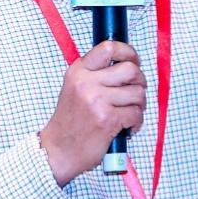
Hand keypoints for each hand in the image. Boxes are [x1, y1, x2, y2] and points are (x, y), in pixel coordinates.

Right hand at [39, 41, 146, 185]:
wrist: (57, 150)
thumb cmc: (71, 121)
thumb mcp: (75, 88)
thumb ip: (96, 74)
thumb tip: (129, 64)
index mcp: (79, 71)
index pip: (108, 48)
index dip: (128, 52)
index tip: (134, 61)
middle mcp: (87, 82)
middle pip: (131, 70)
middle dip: (140, 82)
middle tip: (135, 93)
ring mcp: (97, 101)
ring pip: (138, 93)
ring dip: (139, 104)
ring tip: (129, 113)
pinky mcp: (108, 119)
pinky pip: (136, 113)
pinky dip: (136, 122)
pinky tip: (127, 127)